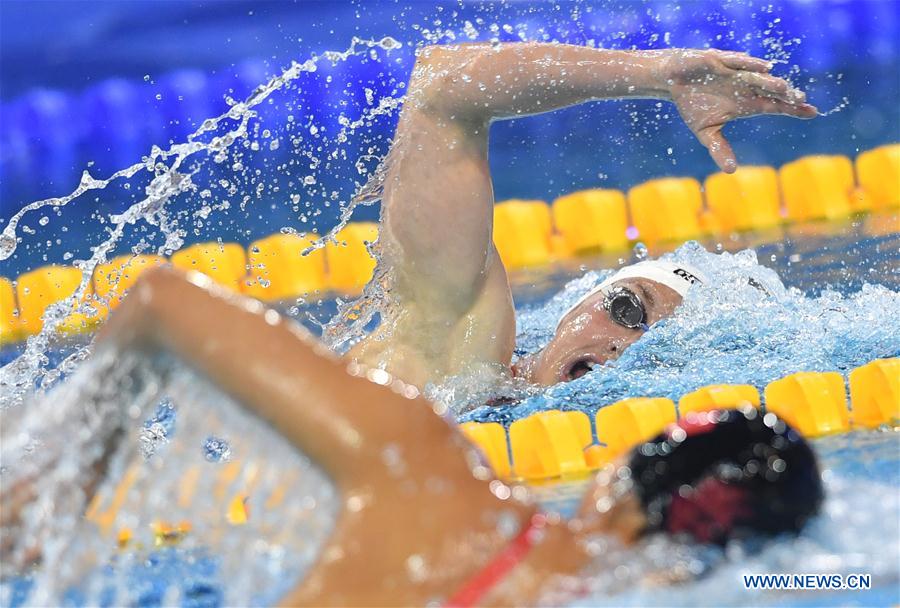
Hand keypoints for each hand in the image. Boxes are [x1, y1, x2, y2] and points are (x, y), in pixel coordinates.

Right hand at [661, 49, 816, 172]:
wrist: (673, 81)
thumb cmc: (692, 104)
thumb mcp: (705, 131)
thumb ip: (719, 148)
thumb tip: (731, 171)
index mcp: (747, 103)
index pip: (776, 106)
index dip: (794, 109)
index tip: (813, 113)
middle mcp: (747, 87)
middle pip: (771, 91)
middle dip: (786, 95)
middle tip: (800, 100)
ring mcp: (736, 73)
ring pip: (757, 77)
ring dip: (770, 82)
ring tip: (784, 88)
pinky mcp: (720, 61)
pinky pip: (738, 62)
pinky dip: (751, 64)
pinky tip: (765, 67)